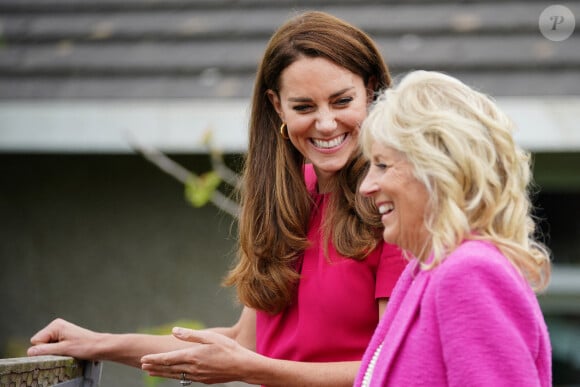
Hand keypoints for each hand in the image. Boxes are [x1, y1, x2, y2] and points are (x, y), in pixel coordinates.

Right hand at [27, 318, 100, 359]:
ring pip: (46, 346)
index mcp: (55, 325)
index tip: (58, 350)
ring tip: (67, 350)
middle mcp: (56, 326)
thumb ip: (45, 350)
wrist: (100, 346)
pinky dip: (58, 350)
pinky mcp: (63, 336)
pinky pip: (52, 346)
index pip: (36, 341)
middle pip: (40, 343)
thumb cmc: (85, 346)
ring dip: (53, 351)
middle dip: (48, 350)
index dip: (44, 349)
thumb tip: (30, 352)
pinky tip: (68, 350)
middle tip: (63, 350)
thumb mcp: (64, 350)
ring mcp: (60, 331)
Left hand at [141, 327, 255, 383]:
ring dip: (162, 373)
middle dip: (155, 367)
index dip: (155, 359)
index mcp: (193, 356)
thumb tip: (174, 331)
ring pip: (175, 375)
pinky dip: (175, 376)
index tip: (144, 359)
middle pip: (169, 368)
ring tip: (152, 372)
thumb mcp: (210, 337)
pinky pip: (185, 378)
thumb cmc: (228, 348)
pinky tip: (174, 374)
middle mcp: (193, 368)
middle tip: (143, 366)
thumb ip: (190, 335)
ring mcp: (198, 376)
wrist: (242, 366)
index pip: (168, 358)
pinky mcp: (204, 380)